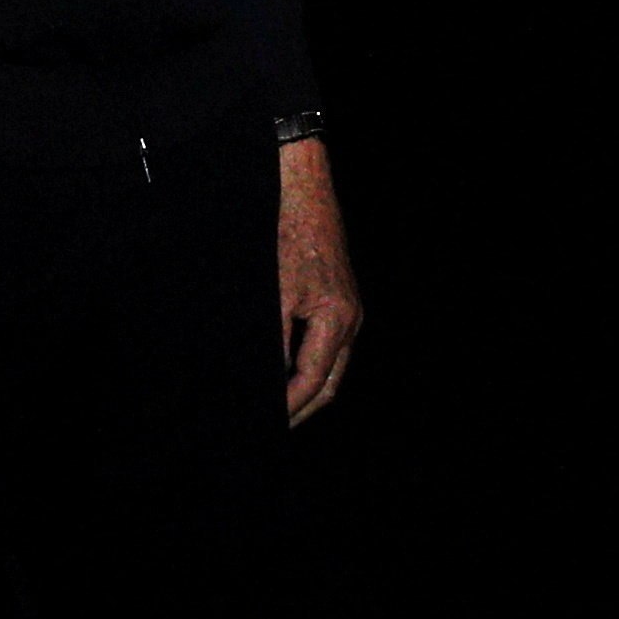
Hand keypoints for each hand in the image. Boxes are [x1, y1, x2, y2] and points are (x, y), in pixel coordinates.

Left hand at [276, 138, 361, 425]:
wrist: (303, 191)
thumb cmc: (288, 236)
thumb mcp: (275, 293)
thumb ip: (274, 341)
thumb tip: (268, 379)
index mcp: (338, 320)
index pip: (313, 380)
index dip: (289, 406)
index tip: (267, 420)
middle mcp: (351, 319)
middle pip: (331, 382)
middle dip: (303, 408)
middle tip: (274, 426)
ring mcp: (349, 310)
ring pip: (332, 367)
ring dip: (307, 390)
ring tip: (279, 407)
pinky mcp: (340, 300)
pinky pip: (329, 347)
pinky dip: (310, 366)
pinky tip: (287, 370)